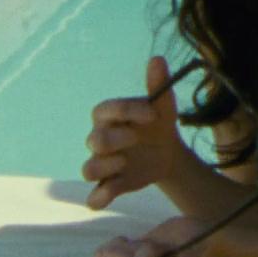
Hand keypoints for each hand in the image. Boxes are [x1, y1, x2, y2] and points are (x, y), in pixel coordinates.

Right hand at [83, 56, 184, 209]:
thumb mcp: (164, 105)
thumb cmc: (159, 123)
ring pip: (89, 169)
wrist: (168, 152)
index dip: (126, 111)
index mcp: (109, 116)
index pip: (105, 110)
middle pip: (94, 141)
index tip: (152, 115)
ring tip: (125, 162)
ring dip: (104, 167)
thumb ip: (158, 84)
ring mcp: (103, 164)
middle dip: (114, 140)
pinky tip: (107, 196)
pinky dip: (98, 198)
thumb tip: (157, 58)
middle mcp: (100, 139)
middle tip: (135, 138)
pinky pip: (94, 196)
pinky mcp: (110, 185)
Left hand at [95, 215, 211, 256]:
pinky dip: (115, 245)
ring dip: (127, 246)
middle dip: (136, 247)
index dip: (144, 252)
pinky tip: (133, 247)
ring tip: (147, 248)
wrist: (191, 239)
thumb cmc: (197, 241)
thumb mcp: (196, 247)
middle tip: (156, 246)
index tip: (161, 246)